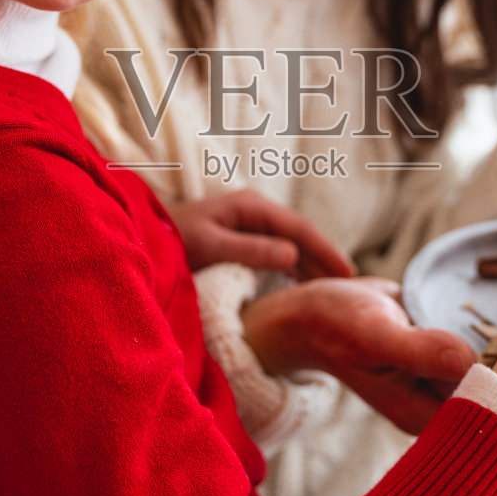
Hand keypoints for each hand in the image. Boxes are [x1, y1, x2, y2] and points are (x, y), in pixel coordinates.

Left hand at [168, 190, 354, 277]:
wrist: (143, 240)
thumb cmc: (172, 242)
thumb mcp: (210, 246)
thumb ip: (250, 251)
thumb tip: (293, 257)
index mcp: (250, 207)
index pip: (299, 228)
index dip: (325, 250)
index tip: (348, 273)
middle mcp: (253, 211)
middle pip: (300, 236)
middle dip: (325, 258)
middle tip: (353, 286)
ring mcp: (248, 225)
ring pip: (291, 245)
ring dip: (312, 265)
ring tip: (335, 288)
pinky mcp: (241, 239)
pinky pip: (277, 252)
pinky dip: (294, 268)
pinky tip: (304, 285)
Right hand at [241, 277, 476, 434]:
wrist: (313, 312)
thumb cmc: (334, 327)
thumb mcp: (372, 336)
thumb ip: (418, 351)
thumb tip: (467, 360)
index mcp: (421, 415)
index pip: (488, 409)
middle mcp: (435, 405)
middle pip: (496, 391)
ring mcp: (439, 382)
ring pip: (492, 368)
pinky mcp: (441, 358)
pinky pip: (478, 348)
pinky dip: (487, 331)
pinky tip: (488, 316)